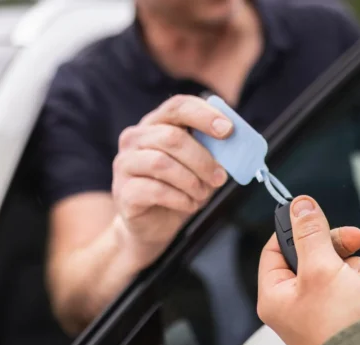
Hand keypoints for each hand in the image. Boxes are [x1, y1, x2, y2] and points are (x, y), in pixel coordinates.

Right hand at [112, 95, 231, 267]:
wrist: (154, 224)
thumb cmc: (180, 188)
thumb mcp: (201, 166)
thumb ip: (213, 151)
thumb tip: (236, 145)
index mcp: (156, 123)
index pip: (178, 106)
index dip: (204, 115)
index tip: (228, 130)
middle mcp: (135, 138)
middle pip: (172, 138)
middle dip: (203, 160)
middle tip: (220, 178)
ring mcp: (125, 164)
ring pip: (162, 163)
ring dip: (191, 181)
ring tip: (202, 195)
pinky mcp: (123, 191)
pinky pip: (154, 190)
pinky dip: (179, 199)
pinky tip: (188, 204)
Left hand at [257, 196, 359, 344]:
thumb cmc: (338, 328)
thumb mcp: (321, 267)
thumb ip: (310, 232)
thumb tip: (301, 206)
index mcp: (275, 294)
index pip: (276, 248)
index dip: (297, 229)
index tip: (315, 216)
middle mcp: (295, 304)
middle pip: (313, 256)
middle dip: (337, 251)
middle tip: (354, 240)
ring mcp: (322, 311)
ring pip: (339, 270)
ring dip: (355, 272)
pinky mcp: (346, 317)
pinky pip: (354, 288)